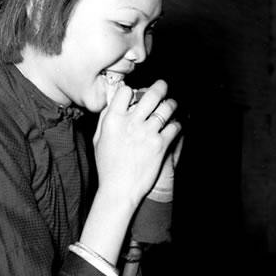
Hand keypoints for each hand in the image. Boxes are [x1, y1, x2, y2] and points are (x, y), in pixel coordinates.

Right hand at [93, 79, 180, 207]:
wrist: (120, 189)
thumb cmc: (107, 166)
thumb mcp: (98, 140)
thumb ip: (105, 119)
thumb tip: (112, 102)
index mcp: (113, 119)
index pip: (125, 91)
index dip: (132, 90)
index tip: (136, 93)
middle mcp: (131, 123)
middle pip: (151, 94)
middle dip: (160, 87)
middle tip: (163, 86)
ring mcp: (147, 133)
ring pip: (166, 108)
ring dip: (171, 104)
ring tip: (171, 105)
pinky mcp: (160, 144)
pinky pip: (174, 127)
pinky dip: (177, 124)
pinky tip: (175, 126)